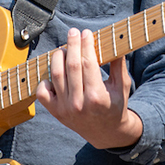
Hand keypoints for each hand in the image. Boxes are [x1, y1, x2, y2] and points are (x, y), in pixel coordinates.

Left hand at [35, 28, 142, 149]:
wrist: (106, 133)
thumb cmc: (115, 105)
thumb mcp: (122, 86)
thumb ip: (118, 64)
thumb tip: (115, 41)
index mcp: (97, 97)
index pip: (88, 63)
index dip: (86, 45)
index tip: (86, 33)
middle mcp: (79, 104)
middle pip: (71, 66)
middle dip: (72, 45)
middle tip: (73, 32)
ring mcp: (65, 109)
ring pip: (56, 75)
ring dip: (58, 57)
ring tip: (64, 48)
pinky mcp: (55, 112)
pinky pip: (42, 92)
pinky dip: (45, 79)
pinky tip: (55, 71)